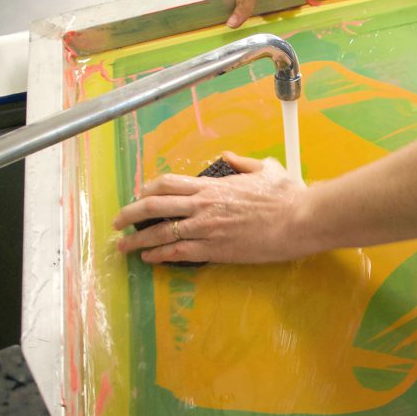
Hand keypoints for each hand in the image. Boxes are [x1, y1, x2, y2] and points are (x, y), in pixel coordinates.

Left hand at [113, 152, 310, 263]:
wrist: (299, 220)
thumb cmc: (287, 195)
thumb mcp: (266, 168)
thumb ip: (243, 162)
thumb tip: (228, 157)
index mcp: (213, 186)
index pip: (169, 183)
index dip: (148, 188)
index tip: (139, 195)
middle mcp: (203, 206)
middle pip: (154, 206)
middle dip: (130, 215)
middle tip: (117, 222)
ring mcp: (206, 229)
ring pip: (160, 232)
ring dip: (137, 239)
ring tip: (123, 246)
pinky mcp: (215, 250)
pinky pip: (178, 252)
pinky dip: (159, 255)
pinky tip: (148, 258)